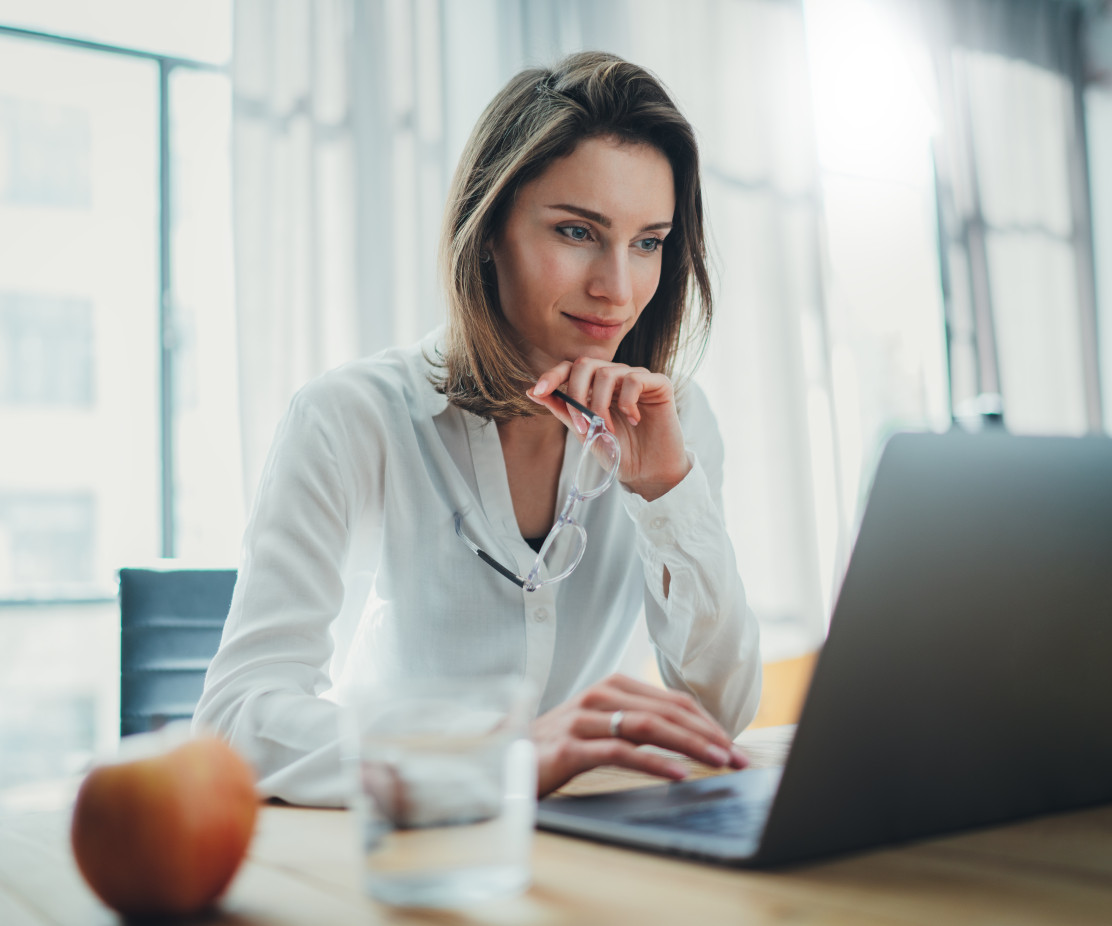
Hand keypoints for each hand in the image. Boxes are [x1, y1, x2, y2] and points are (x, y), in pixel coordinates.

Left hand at [528, 358, 691, 500]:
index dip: (552, 375)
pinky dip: (628, 402)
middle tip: (583, 424)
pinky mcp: (659, 384)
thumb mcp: (584, 431)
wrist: (647, 472)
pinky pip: (635, 379)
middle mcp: (615, 377)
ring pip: (607, 372)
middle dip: (576, 394)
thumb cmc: (618, 451)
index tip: (538, 391)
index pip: (570, 368)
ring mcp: (636, 378)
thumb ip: (562, 410)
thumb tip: (532, 392)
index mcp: (595, 386)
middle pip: (585, 364)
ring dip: (601, 405)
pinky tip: (634, 419)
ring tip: (609, 430)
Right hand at [531, 673, 748, 796]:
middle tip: (738, 758)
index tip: (734, 745)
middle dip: (709, 735)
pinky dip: (654, 762)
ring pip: (649, 726)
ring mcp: (583, 719)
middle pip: (667, 711)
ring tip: (719, 762)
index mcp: (612, 687)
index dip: (707, 722)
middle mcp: (599, 696)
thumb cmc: (557, 746)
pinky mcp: (570, 746)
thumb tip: (687, 740)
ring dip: (691, 745)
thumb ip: (635, 725)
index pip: (672, 700)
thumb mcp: (600, 727)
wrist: (502, 758)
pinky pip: (620, 751)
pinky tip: (678, 774)